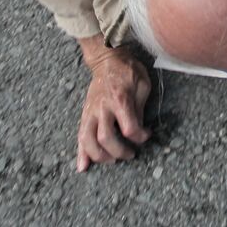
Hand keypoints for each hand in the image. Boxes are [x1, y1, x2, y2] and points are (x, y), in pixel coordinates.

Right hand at [75, 47, 151, 171]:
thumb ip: (139, 107)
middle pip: (106, 138)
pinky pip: (79, 136)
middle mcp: (102, 108)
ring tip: (111, 160)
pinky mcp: (85, 115)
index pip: (129, 128)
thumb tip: (138, 128)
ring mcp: (91, 112)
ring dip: (99, 156)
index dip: (140, 137)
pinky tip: (83, 166)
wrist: (107, 60)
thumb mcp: (142, 84)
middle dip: (119, 151)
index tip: (146, 135)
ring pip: (88, 140)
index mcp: (119, 100)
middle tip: (130, 153)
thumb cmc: (127, 71)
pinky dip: (80, 153)